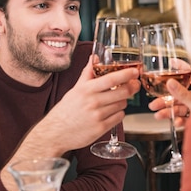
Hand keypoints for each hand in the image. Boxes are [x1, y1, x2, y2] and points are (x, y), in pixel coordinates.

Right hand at [10, 55, 140, 156]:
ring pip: (122, 105)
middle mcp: (93, 102)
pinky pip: (119, 117)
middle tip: (133, 85)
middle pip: (122, 92)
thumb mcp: (76, 89)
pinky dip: (118, 114)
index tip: (134, 72)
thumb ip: (88, 73)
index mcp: (86, 89)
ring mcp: (98, 116)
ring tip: (113, 101)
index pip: (111, 79)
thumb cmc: (66, 110)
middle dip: (131, 88)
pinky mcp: (101, 128)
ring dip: (122, 102)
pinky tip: (110, 112)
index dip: (126, 74)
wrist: (56, 132)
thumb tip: (94, 58)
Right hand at [148, 66, 190, 126]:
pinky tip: (176, 121)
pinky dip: (178, 120)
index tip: (171, 63)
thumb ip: (182, 93)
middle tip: (154, 101)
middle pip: (179, 93)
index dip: (181, 66)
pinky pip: (184, 117)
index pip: (190, 72)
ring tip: (158, 115)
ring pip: (179, 106)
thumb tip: (170, 82)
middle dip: (165, 98)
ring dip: (168, 110)